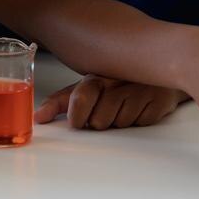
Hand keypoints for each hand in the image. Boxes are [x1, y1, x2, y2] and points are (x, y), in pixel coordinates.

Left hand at [34, 77, 185, 129]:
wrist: (160, 74)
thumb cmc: (118, 84)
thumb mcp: (88, 89)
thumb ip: (62, 101)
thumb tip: (38, 117)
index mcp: (97, 77)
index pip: (81, 97)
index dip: (77, 116)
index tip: (76, 122)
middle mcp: (118, 80)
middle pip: (99, 120)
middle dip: (99, 122)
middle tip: (104, 112)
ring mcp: (139, 90)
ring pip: (119, 124)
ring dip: (119, 122)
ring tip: (124, 108)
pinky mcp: (158, 100)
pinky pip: (140, 123)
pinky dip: (138, 121)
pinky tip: (140, 108)